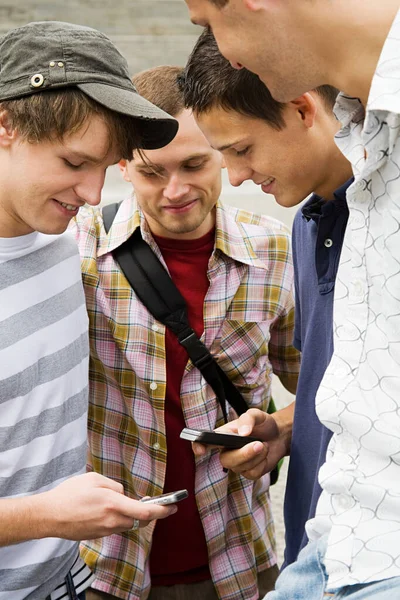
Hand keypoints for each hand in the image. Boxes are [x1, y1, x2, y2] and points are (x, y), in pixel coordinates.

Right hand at [38, 472, 177, 539]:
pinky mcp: (98, 535)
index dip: (163, 510)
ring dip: (133, 516)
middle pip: (140, 520)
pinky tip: (110, 510)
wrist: (49, 515)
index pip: (145, 512)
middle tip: (156, 504)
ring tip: (128, 504)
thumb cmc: (70, 494)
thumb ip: (114, 486)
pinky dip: (119, 519)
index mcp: (113, 504)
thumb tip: (123, 494)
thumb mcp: (95, 479)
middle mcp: (112, 521)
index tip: (173, 507)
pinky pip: (115, 527)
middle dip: (150, 513)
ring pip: (128, 524)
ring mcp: (105, 530)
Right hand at [192, 405, 293, 480]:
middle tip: (259, 444)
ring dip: (257, 456)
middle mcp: (227, 451)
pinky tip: (264, 454)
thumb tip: (242, 432)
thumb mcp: (257, 414)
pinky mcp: (249, 472)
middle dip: (243, 454)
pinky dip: (262, 463)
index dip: (198, 446)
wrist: (280, 435)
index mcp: (223, 435)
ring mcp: (237, 463)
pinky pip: (252, 473)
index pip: (204, 442)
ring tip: (264, 444)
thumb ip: (248, 419)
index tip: (201, 450)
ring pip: (240, 468)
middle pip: (225, 460)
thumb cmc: (263, 424)